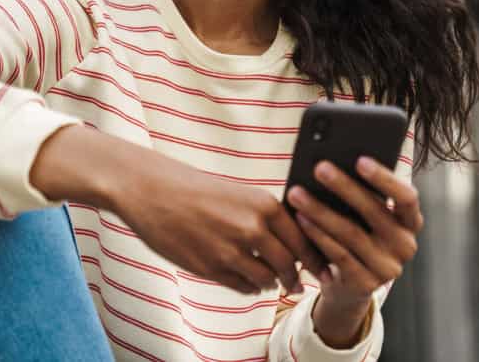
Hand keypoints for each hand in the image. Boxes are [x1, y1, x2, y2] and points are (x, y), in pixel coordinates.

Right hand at [32, 125, 325, 295]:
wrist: (154, 190)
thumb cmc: (199, 190)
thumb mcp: (241, 195)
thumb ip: (267, 219)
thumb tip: (295, 244)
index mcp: (265, 204)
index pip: (304, 238)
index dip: (316, 256)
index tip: (324, 266)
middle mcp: (253, 228)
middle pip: (290, 264)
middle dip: (295, 276)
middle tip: (297, 282)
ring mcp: (231, 251)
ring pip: (267, 280)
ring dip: (269, 282)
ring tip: (266, 277)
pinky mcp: (210, 268)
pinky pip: (242, 288)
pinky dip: (248, 287)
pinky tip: (245, 278)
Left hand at [286, 157, 422, 346]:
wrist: (349, 287)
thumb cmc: (359, 237)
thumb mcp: (368, 219)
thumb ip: (364, 198)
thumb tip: (336, 164)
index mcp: (411, 223)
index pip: (407, 198)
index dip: (385, 179)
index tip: (360, 160)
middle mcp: (405, 246)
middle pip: (374, 212)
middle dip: (344, 187)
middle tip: (320, 168)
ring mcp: (387, 268)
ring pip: (350, 233)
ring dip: (320, 211)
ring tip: (298, 193)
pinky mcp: (366, 284)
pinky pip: (338, 254)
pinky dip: (317, 235)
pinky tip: (301, 219)